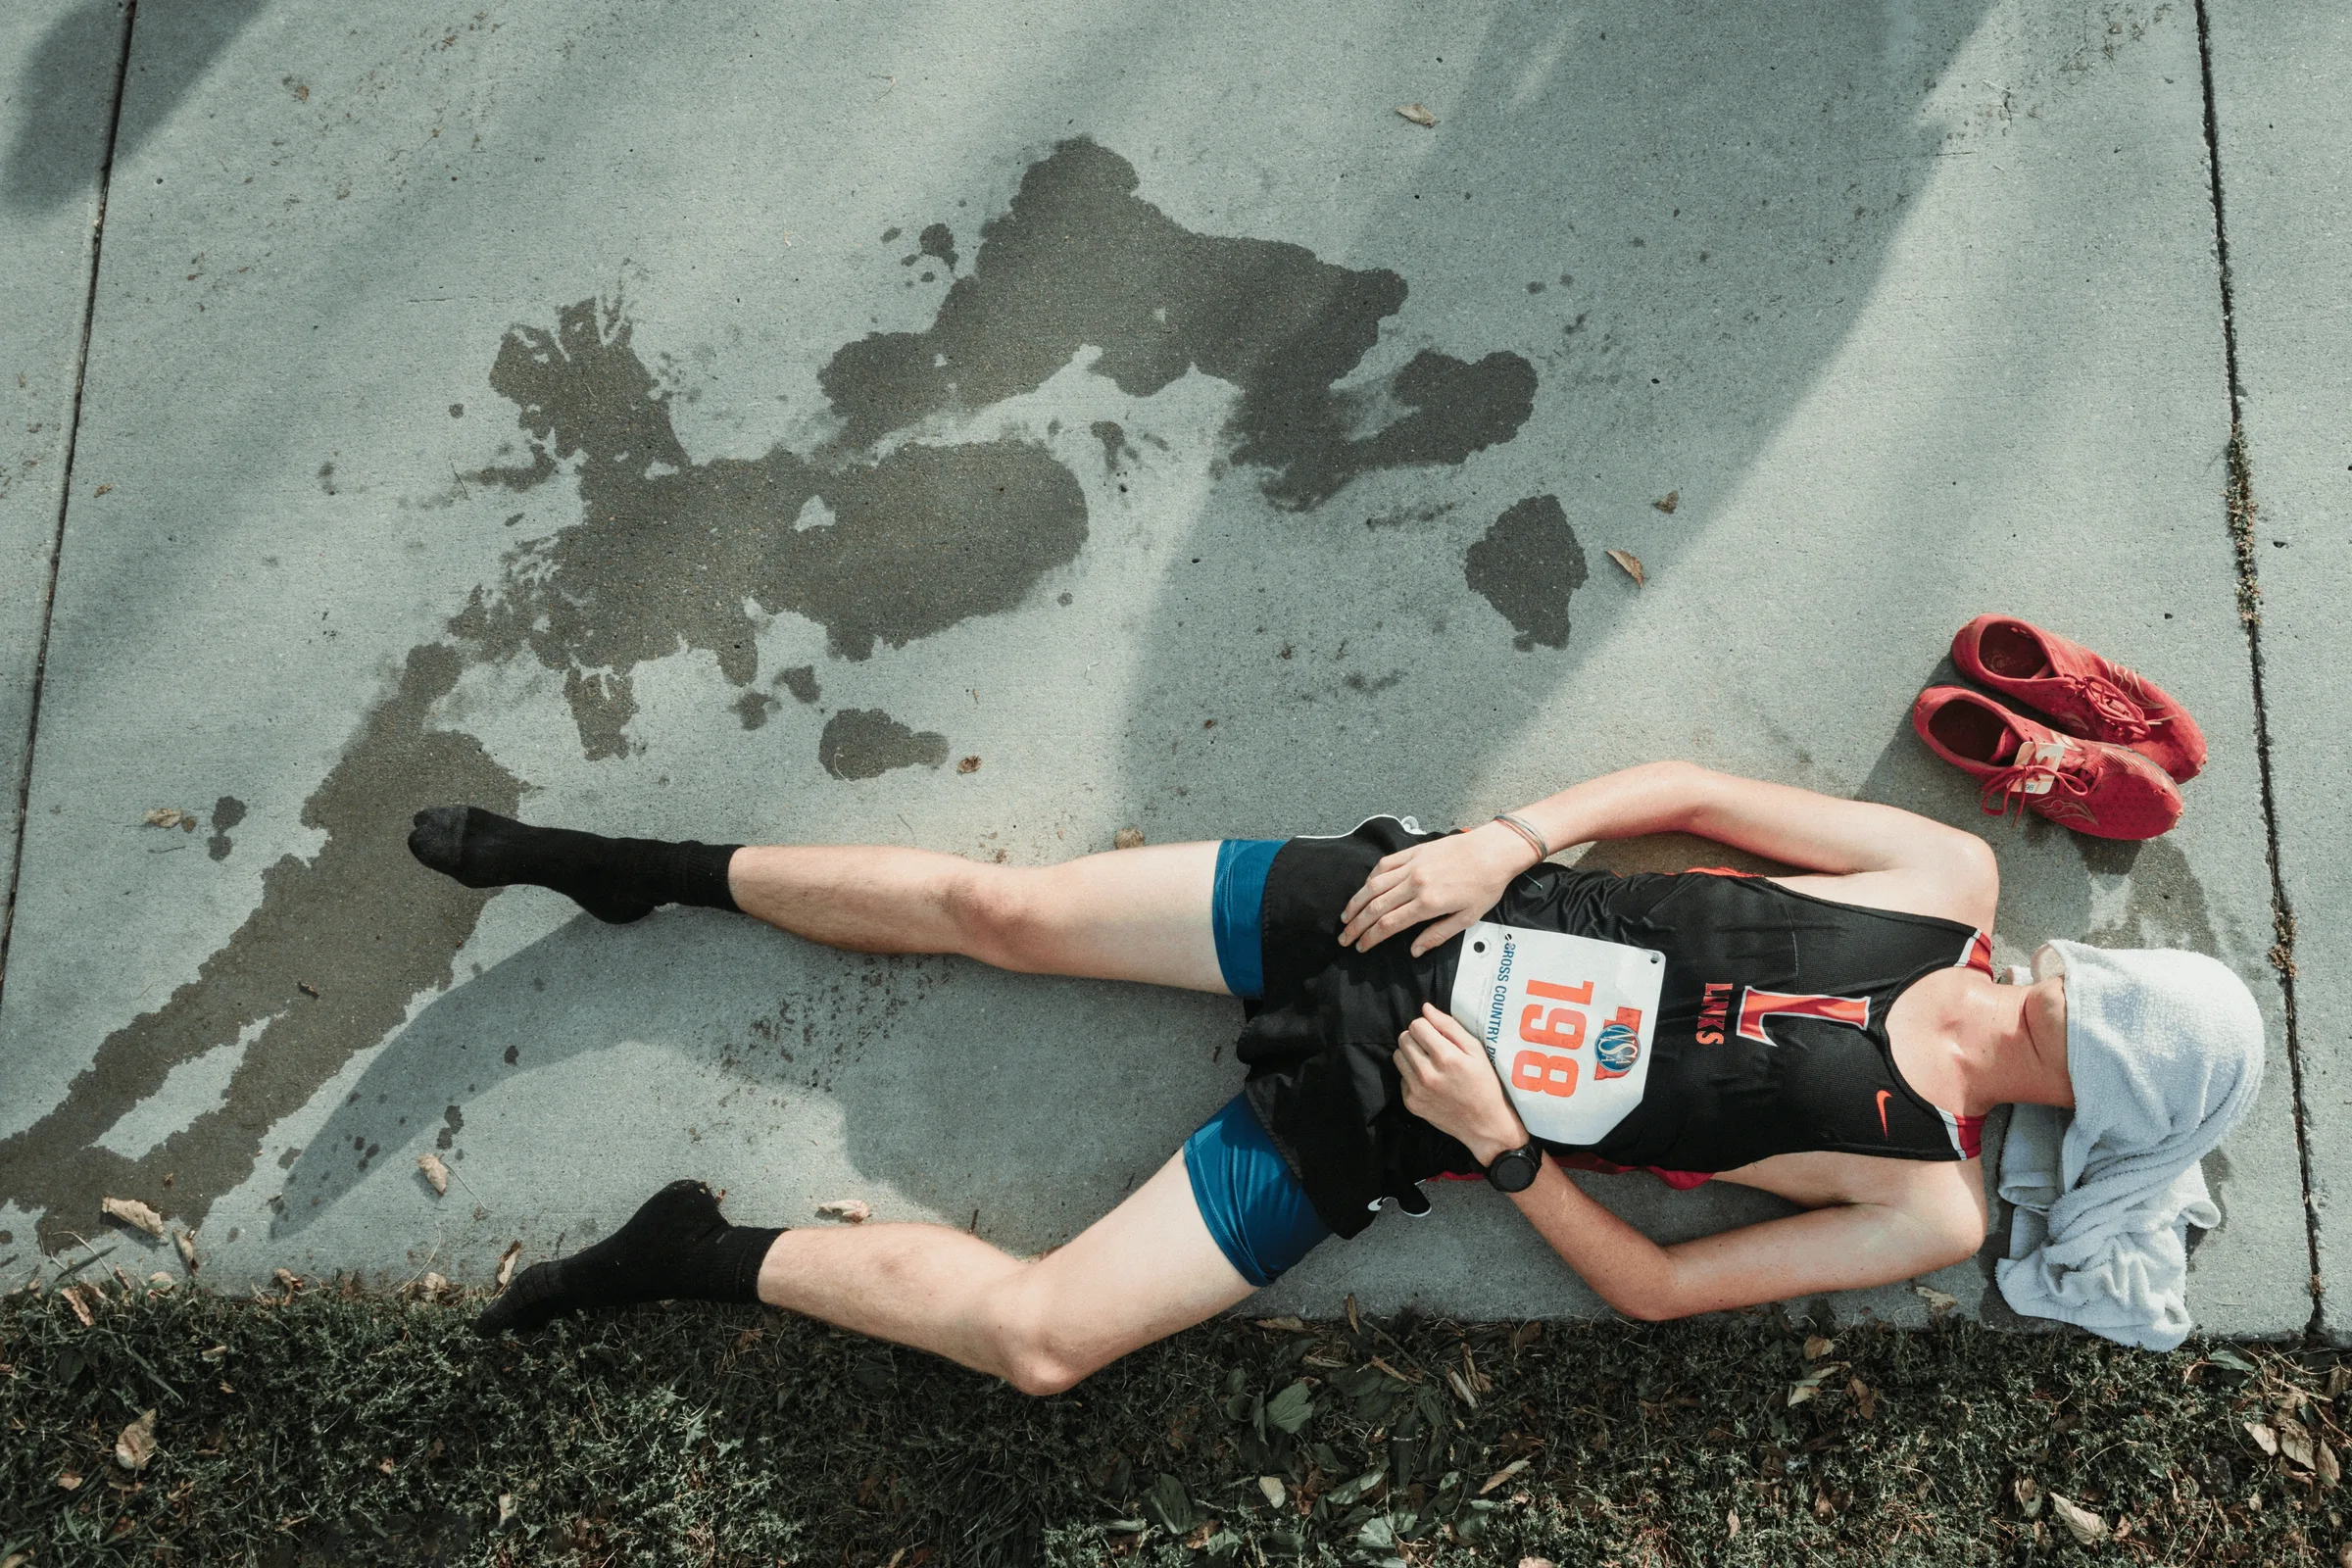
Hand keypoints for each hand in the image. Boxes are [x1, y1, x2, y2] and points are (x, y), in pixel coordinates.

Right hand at [1338, 822, 1537, 954]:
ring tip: (1346, 916)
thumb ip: (1437, 935)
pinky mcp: (1413, 851)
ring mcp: (1412, 865)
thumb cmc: (1485, 886)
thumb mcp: (1467, 918)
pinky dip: (1370, 878)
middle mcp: (1414, 883)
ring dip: (1356, 902)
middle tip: (1344, 938)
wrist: (1493, 851)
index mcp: (1428, 903)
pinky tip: (1365, 889)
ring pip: (1373, 885)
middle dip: (1356, 925)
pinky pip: (1384, 865)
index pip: (1388, 924)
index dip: (1370, 938)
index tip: (1360, 947)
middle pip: (1375, 907)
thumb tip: (1413, 950)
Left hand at [1393, 1004, 1528, 1166]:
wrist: (1484, 1124)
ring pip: (1398, 1056)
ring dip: (1411, 1055)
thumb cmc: (1484, 1084)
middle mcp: (1427, 1073)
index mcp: (1446, 1057)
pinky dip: (1412, 1075)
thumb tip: (1425, 1008)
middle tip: (1433, 1047)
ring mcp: (1416, 1090)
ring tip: (1429, 1063)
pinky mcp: (1410, 1103)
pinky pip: (1401, 1077)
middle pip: (1404, 1038)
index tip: (1437, 1034)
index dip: (1427, 1026)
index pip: (1417, 1025)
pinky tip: (1430, 1082)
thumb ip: (1450, 1027)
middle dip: (1417, 1038)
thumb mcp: (1476, 1051)